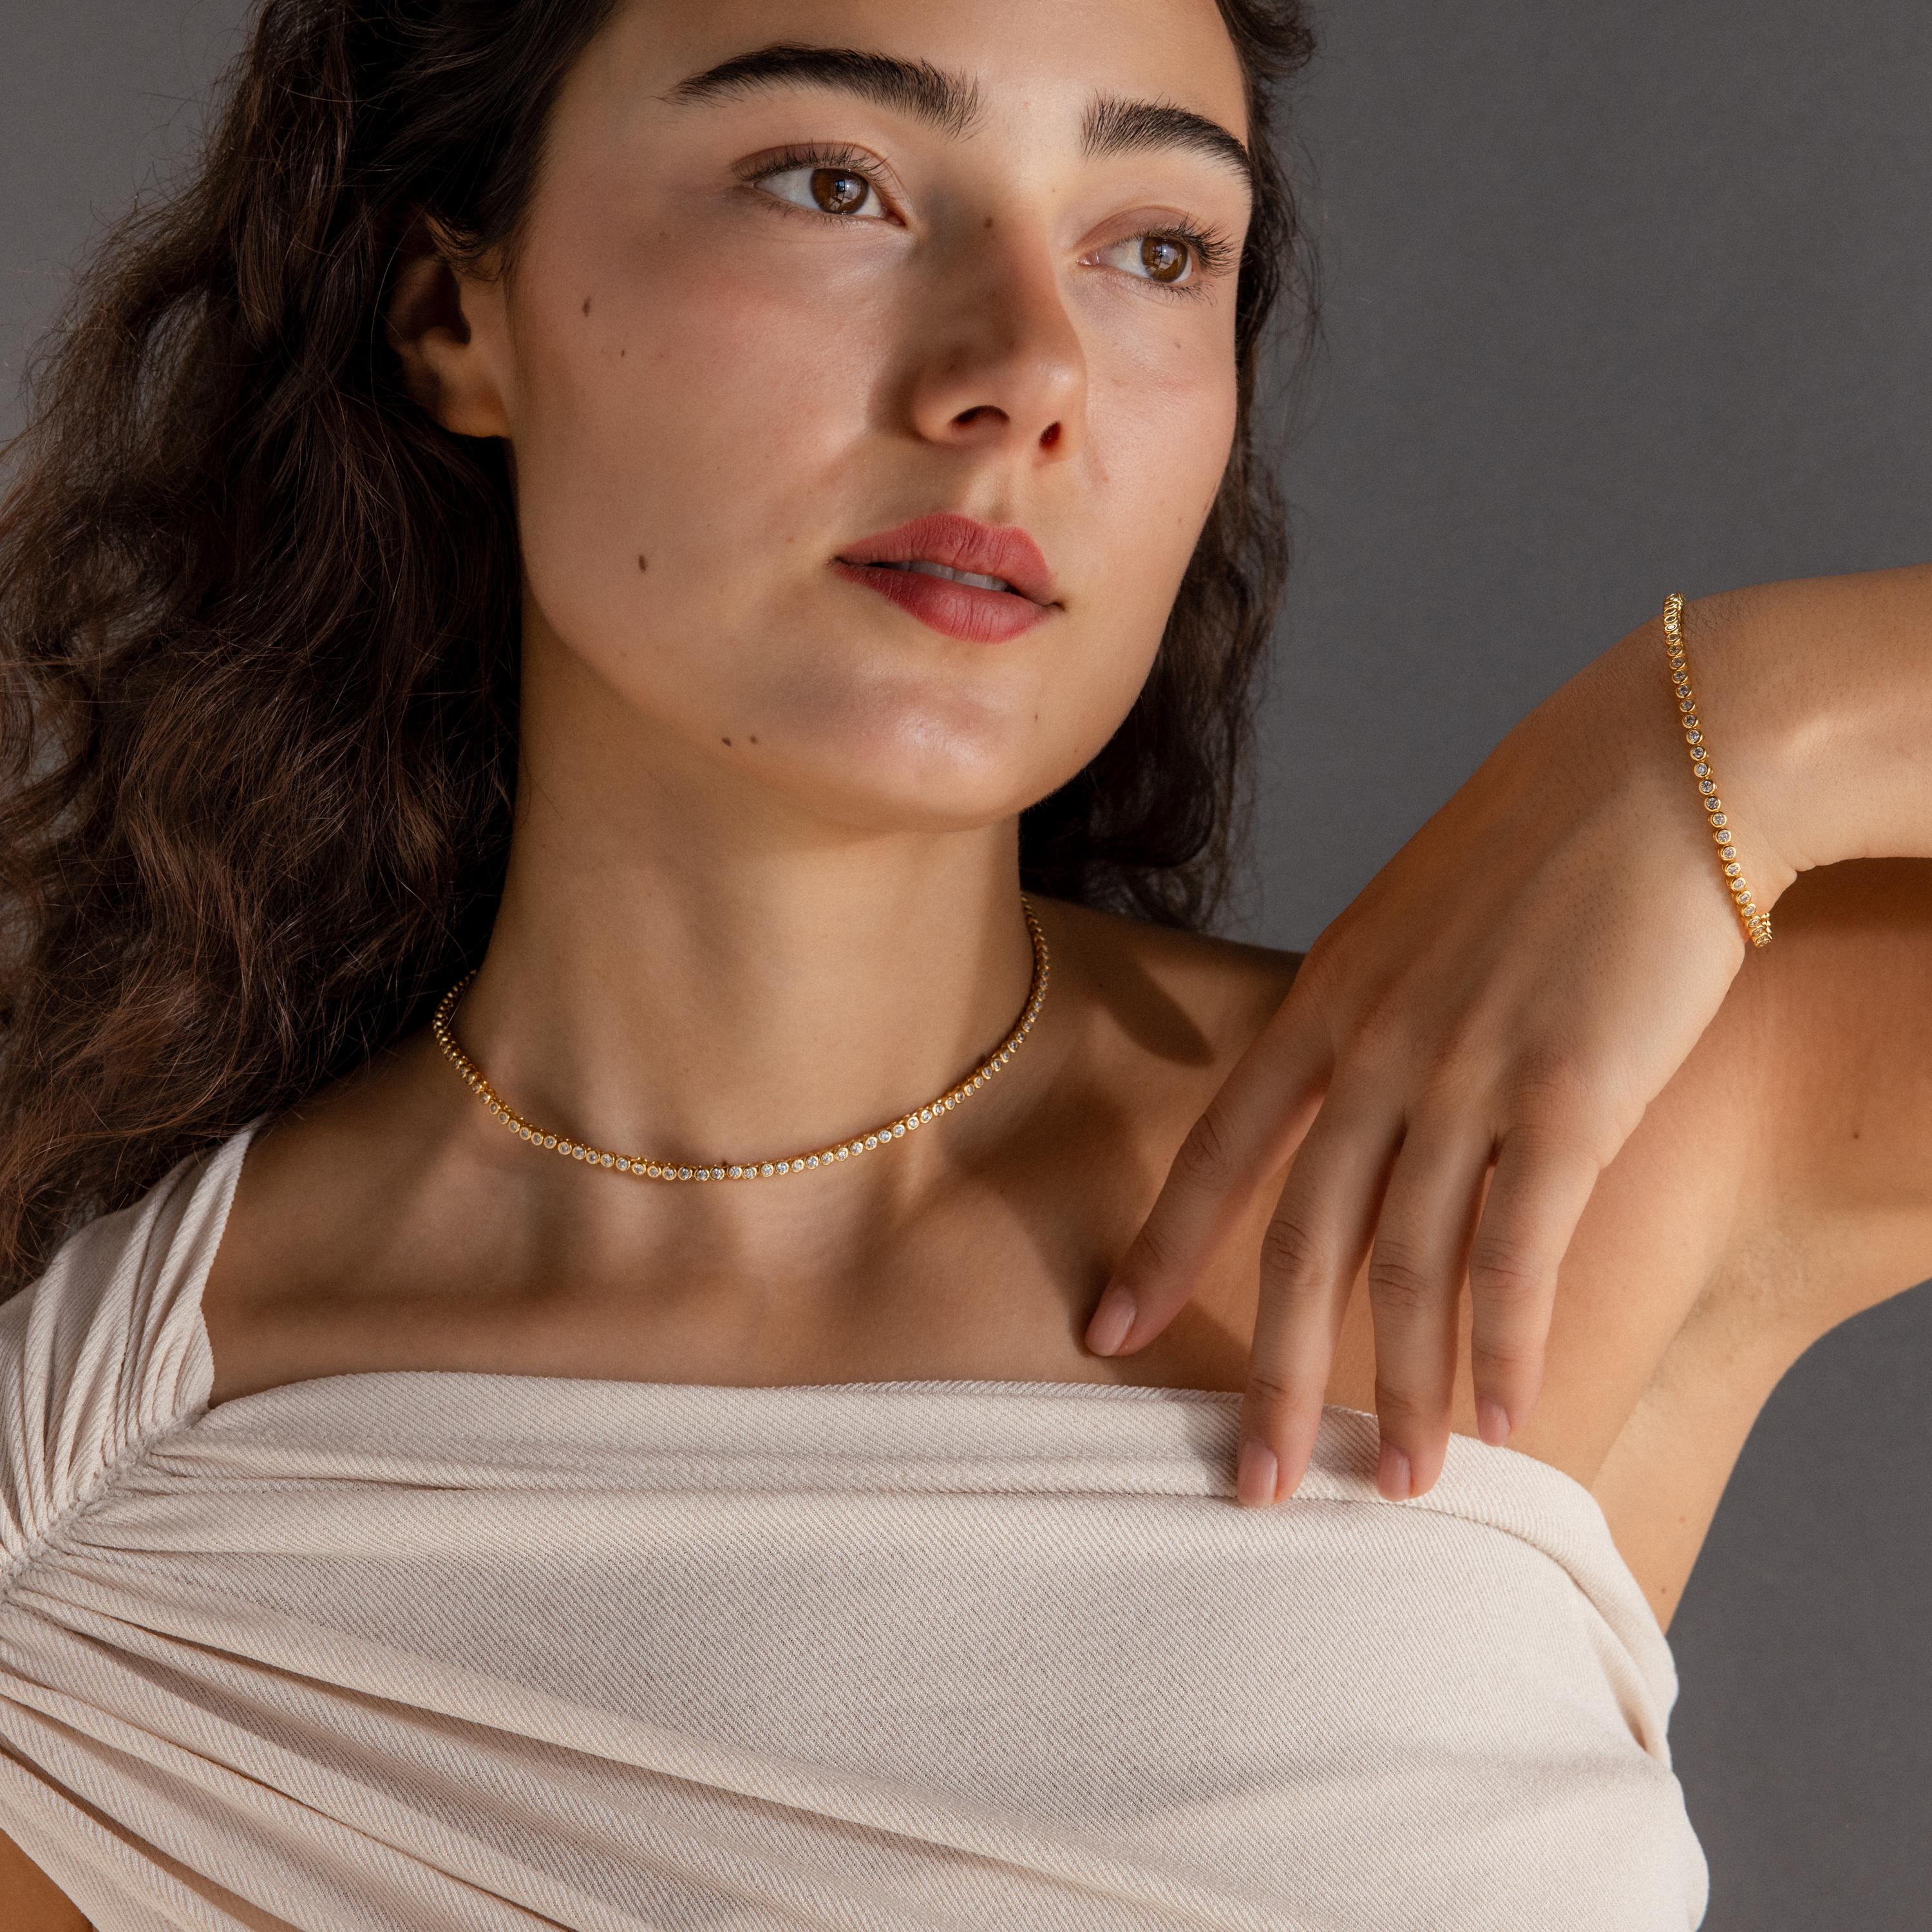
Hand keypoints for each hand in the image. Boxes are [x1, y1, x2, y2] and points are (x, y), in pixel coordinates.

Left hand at [1083, 604, 1792, 1504]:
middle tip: (1252, 1483)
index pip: (1220, 1148)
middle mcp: (1379, 1046)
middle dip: (1273, 1373)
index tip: (1108, 1328)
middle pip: (1301, 1242)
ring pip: (1410, 1267)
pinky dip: (1506, 1347)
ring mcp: (1469, 1072)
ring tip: (1400, 1484)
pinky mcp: (1572, 1094)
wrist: (1665, 761)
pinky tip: (1503, 1418)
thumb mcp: (1417, 917)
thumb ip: (1376, 1011)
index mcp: (1329, 999)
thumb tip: (1361, 1095)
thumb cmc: (1545, 838)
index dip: (1160, 1247)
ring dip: (1404, 1389)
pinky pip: (1521, 1251)